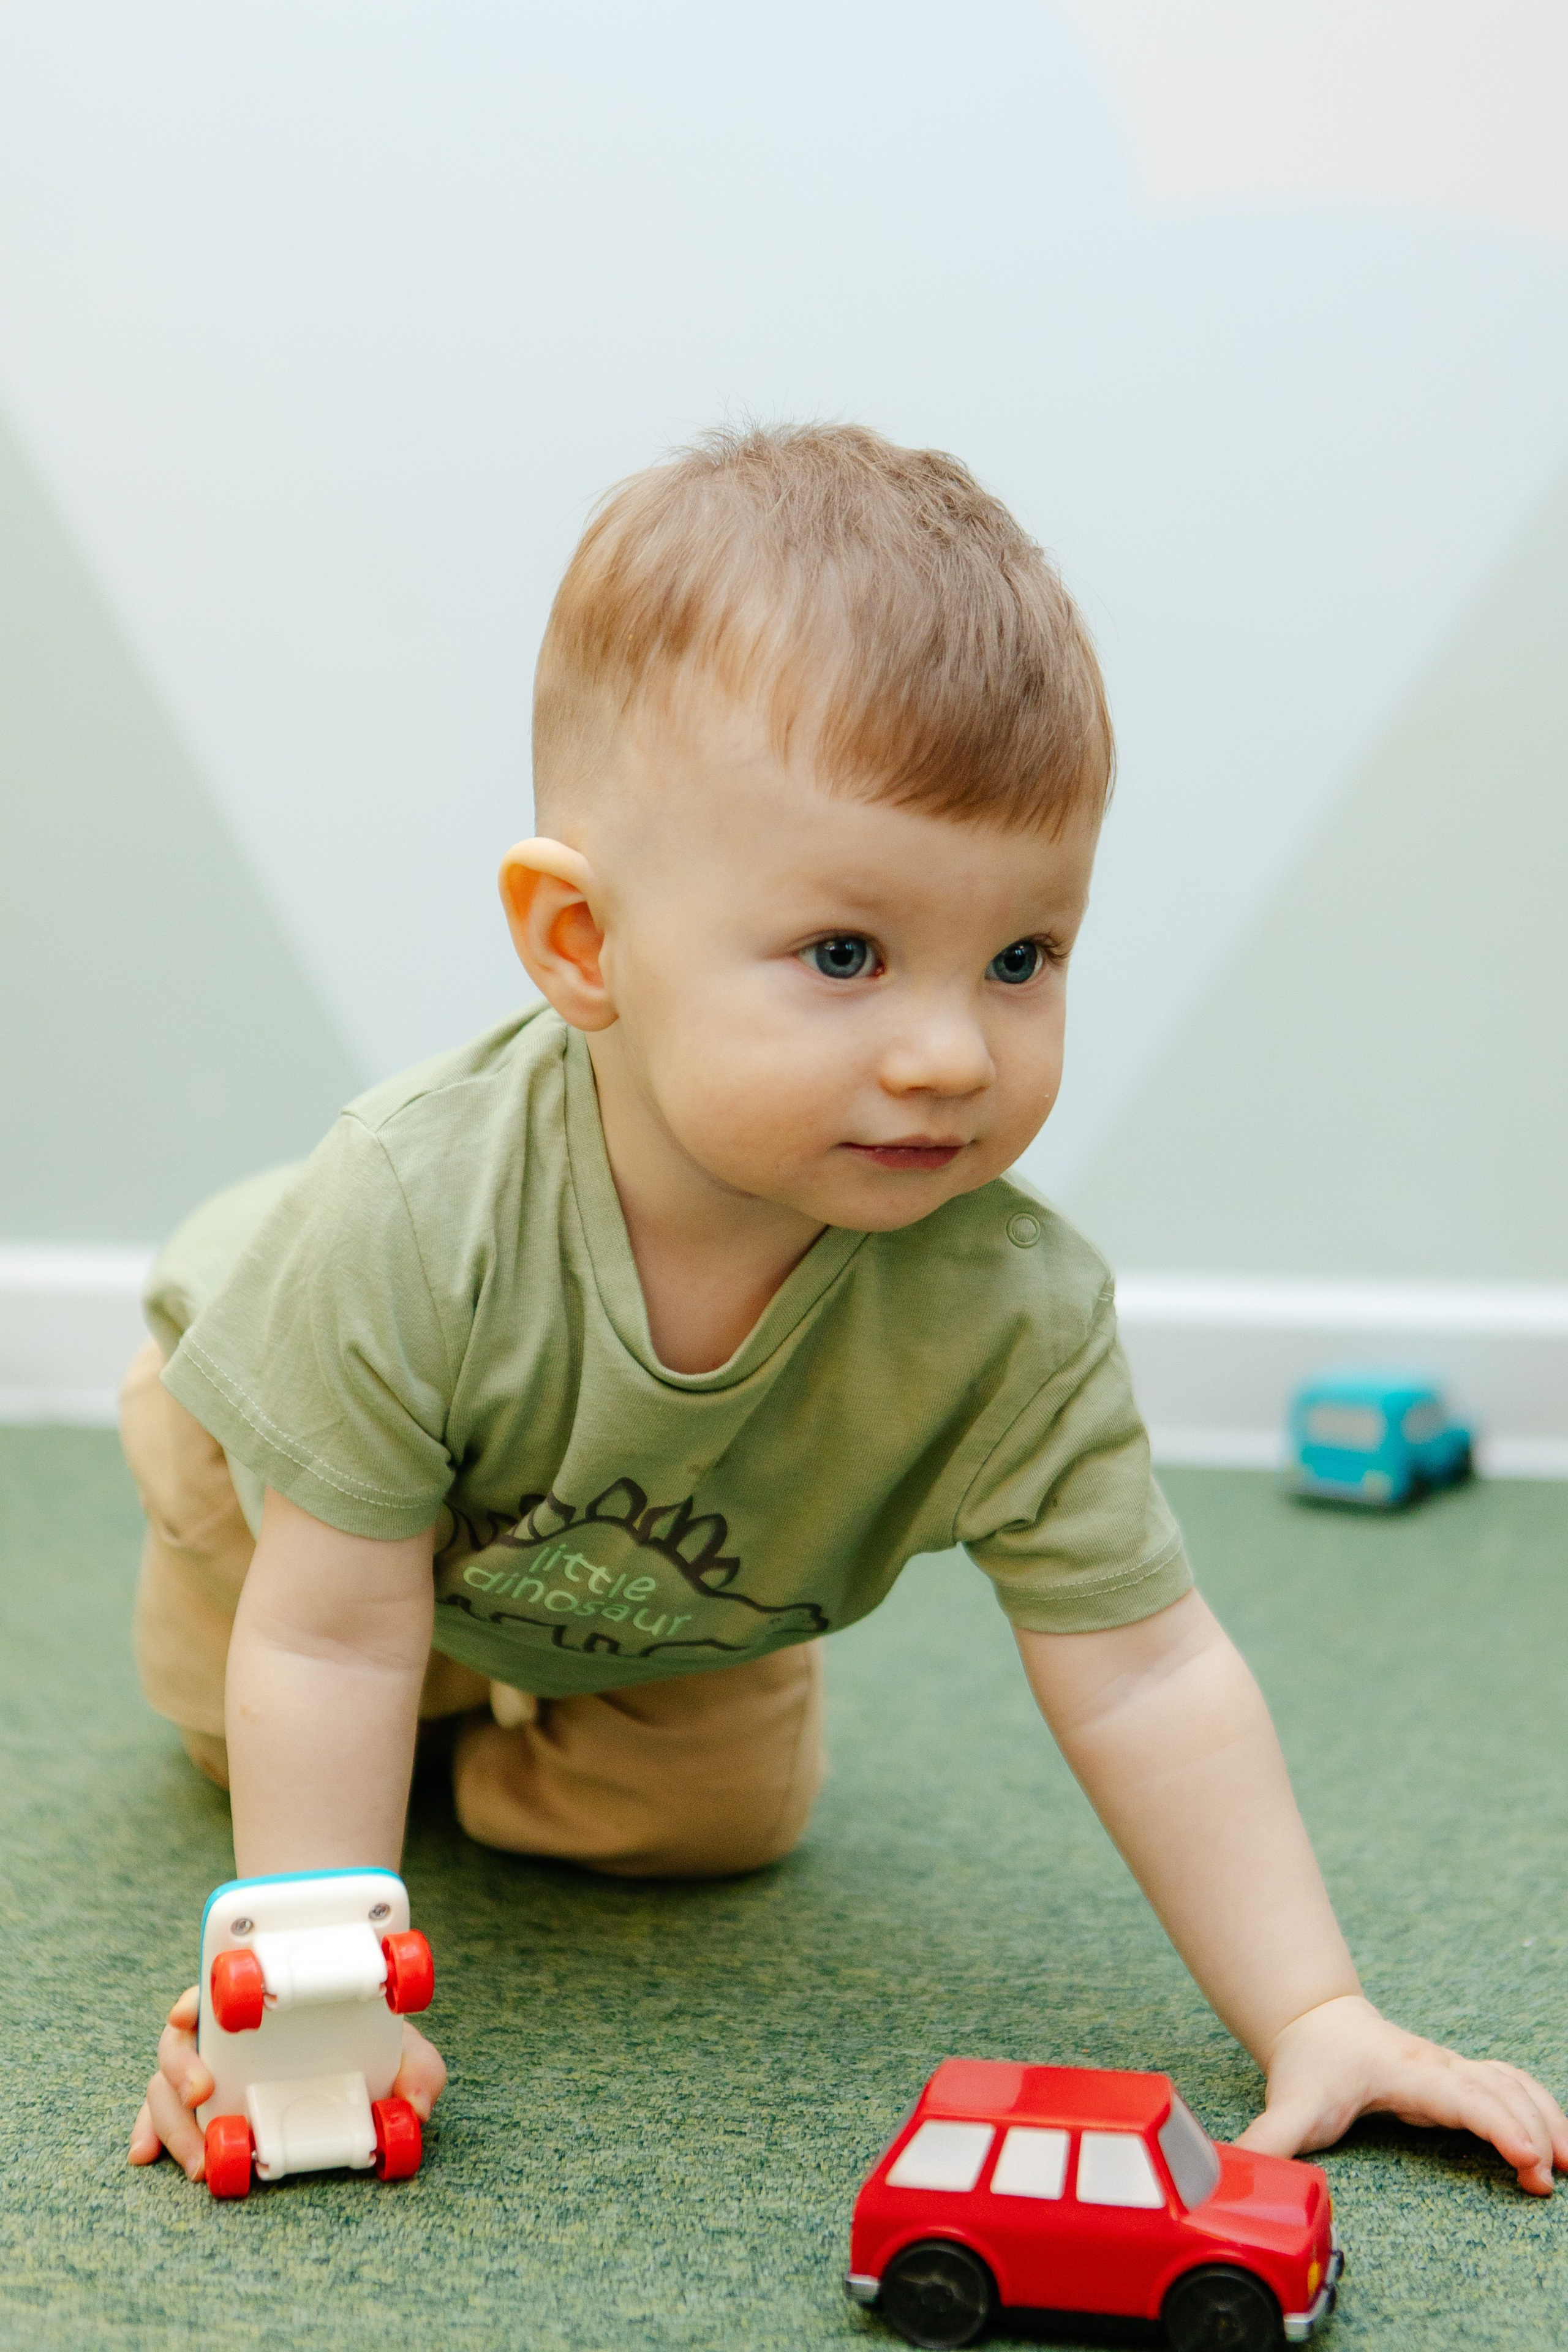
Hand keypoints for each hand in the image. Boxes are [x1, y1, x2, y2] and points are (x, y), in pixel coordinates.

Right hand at [127, 1986, 447, 2178]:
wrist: (357, 2057)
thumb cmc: (367, 2041)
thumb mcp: (399, 2047)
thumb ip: (418, 2066)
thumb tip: (417, 2108)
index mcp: (258, 2003)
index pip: (214, 1990)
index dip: (196, 1998)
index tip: (189, 2012)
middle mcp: (223, 2035)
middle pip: (179, 2044)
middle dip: (180, 2070)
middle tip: (202, 2094)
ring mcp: (207, 2071)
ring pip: (164, 2086)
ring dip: (168, 2119)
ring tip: (194, 2158)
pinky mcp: (201, 2109)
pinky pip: (162, 2117)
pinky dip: (150, 2134)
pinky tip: (146, 2155)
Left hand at [1237, 1992, 1567, 2194]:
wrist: (1314, 2020)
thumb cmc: (1310, 2065)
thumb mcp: (1291, 2105)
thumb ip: (1270, 2142)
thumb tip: (1237, 2170)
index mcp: (1405, 2072)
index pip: (1461, 2097)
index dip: (1497, 2125)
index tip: (1527, 2158)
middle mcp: (1438, 2065)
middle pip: (1498, 2092)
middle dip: (1530, 2132)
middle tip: (1547, 2182)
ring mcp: (1453, 2068)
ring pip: (1513, 2084)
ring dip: (1545, 2118)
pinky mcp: (1459, 2077)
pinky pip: (1511, 2086)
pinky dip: (1539, 2108)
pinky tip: (1557, 2140)